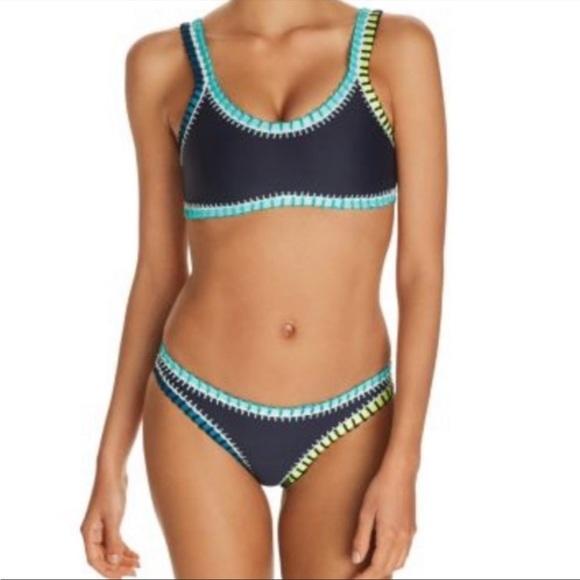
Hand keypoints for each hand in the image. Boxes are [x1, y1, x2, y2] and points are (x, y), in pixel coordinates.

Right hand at [81, 468, 139, 578]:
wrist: (113, 472)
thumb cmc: (111, 492)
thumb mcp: (113, 518)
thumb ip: (113, 541)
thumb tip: (114, 562)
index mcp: (88, 534)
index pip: (94, 561)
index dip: (108, 571)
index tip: (123, 577)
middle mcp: (92, 533)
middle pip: (103, 558)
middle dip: (118, 567)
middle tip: (135, 572)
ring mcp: (101, 529)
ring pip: (110, 551)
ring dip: (123, 559)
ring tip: (138, 565)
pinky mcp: (110, 523)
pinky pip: (116, 542)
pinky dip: (125, 549)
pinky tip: (136, 555)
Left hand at [351, 459, 416, 578]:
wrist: (401, 472)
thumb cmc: (381, 487)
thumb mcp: (366, 511)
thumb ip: (361, 537)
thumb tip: (356, 559)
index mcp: (389, 536)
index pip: (377, 568)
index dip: (365, 578)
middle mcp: (402, 539)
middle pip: (388, 568)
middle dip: (374, 577)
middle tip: (360, 577)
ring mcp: (409, 534)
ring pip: (399, 563)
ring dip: (385, 569)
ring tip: (370, 570)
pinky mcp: (412, 528)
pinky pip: (404, 553)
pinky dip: (394, 560)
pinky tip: (385, 555)